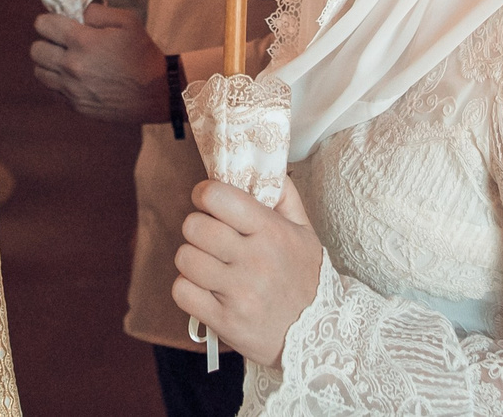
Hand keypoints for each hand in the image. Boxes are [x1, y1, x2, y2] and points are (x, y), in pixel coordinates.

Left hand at [30, 3, 169, 121]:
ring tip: (65, 60)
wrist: (156, 93)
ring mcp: (72, 89)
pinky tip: (76, 78)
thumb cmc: (142, 53)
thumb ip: (97, 12)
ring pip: (39, 72)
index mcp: (82, 42)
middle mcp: (71, 66)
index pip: (43, 25)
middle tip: (61, 42)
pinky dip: (59, 82)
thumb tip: (77, 13)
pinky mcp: (76, 106)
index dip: (49, 20)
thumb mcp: (127, 21)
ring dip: (49, 63)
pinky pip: (53, 90)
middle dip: (46, 41)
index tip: (59, 23)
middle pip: (36, 50)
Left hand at [172, 178, 322, 367]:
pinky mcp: (225, 321)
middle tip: (209, 237)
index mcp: (271, 232)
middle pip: (194, 226)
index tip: (207, 201)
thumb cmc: (307, 279)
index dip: (204, 194)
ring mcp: (238, 293)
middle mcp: (254, 260)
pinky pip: (182, 291)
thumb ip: (284, 196)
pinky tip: (206, 289)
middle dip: (197, 228)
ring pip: (185, 258)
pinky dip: (188, 288)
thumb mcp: (305, 233)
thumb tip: (262, 165)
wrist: (320, 337)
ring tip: (209, 264)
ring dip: (192, 259)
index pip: (218, 196)